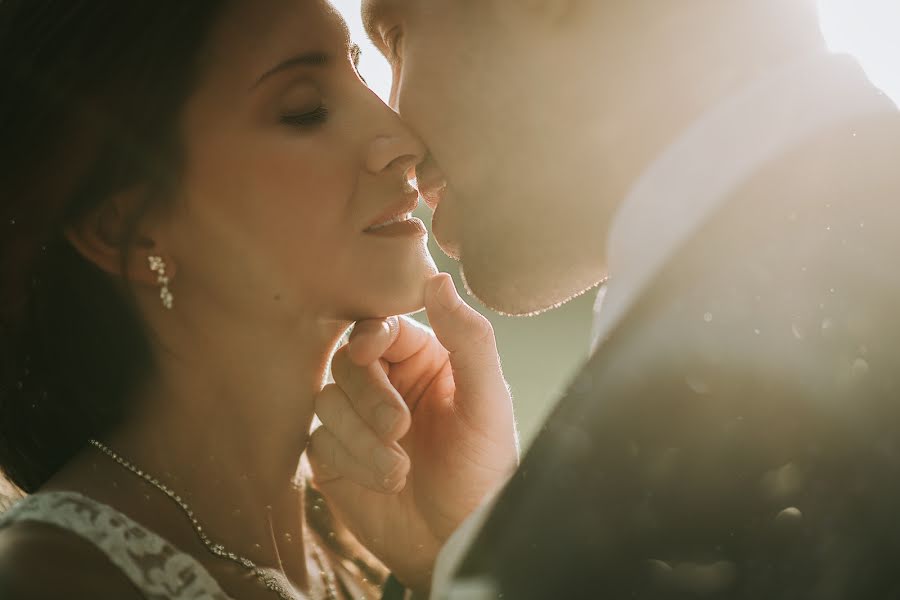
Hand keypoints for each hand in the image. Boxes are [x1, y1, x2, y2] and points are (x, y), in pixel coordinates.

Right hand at [308, 273, 518, 592]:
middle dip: (370, 397)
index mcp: (423, 359)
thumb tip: (438, 278)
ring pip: (328, 400)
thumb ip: (469, 339)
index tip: (372, 353)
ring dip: (362, 438)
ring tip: (399, 470)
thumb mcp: (488, 402)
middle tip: (400, 429)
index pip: (381, 327)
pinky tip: (383, 482)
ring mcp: (356, 420)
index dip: (371, 336)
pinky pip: (319, 440)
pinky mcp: (334, 456)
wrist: (457, 541)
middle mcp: (386, 383)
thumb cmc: (483, 469)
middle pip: (348, 361)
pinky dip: (349, 461)